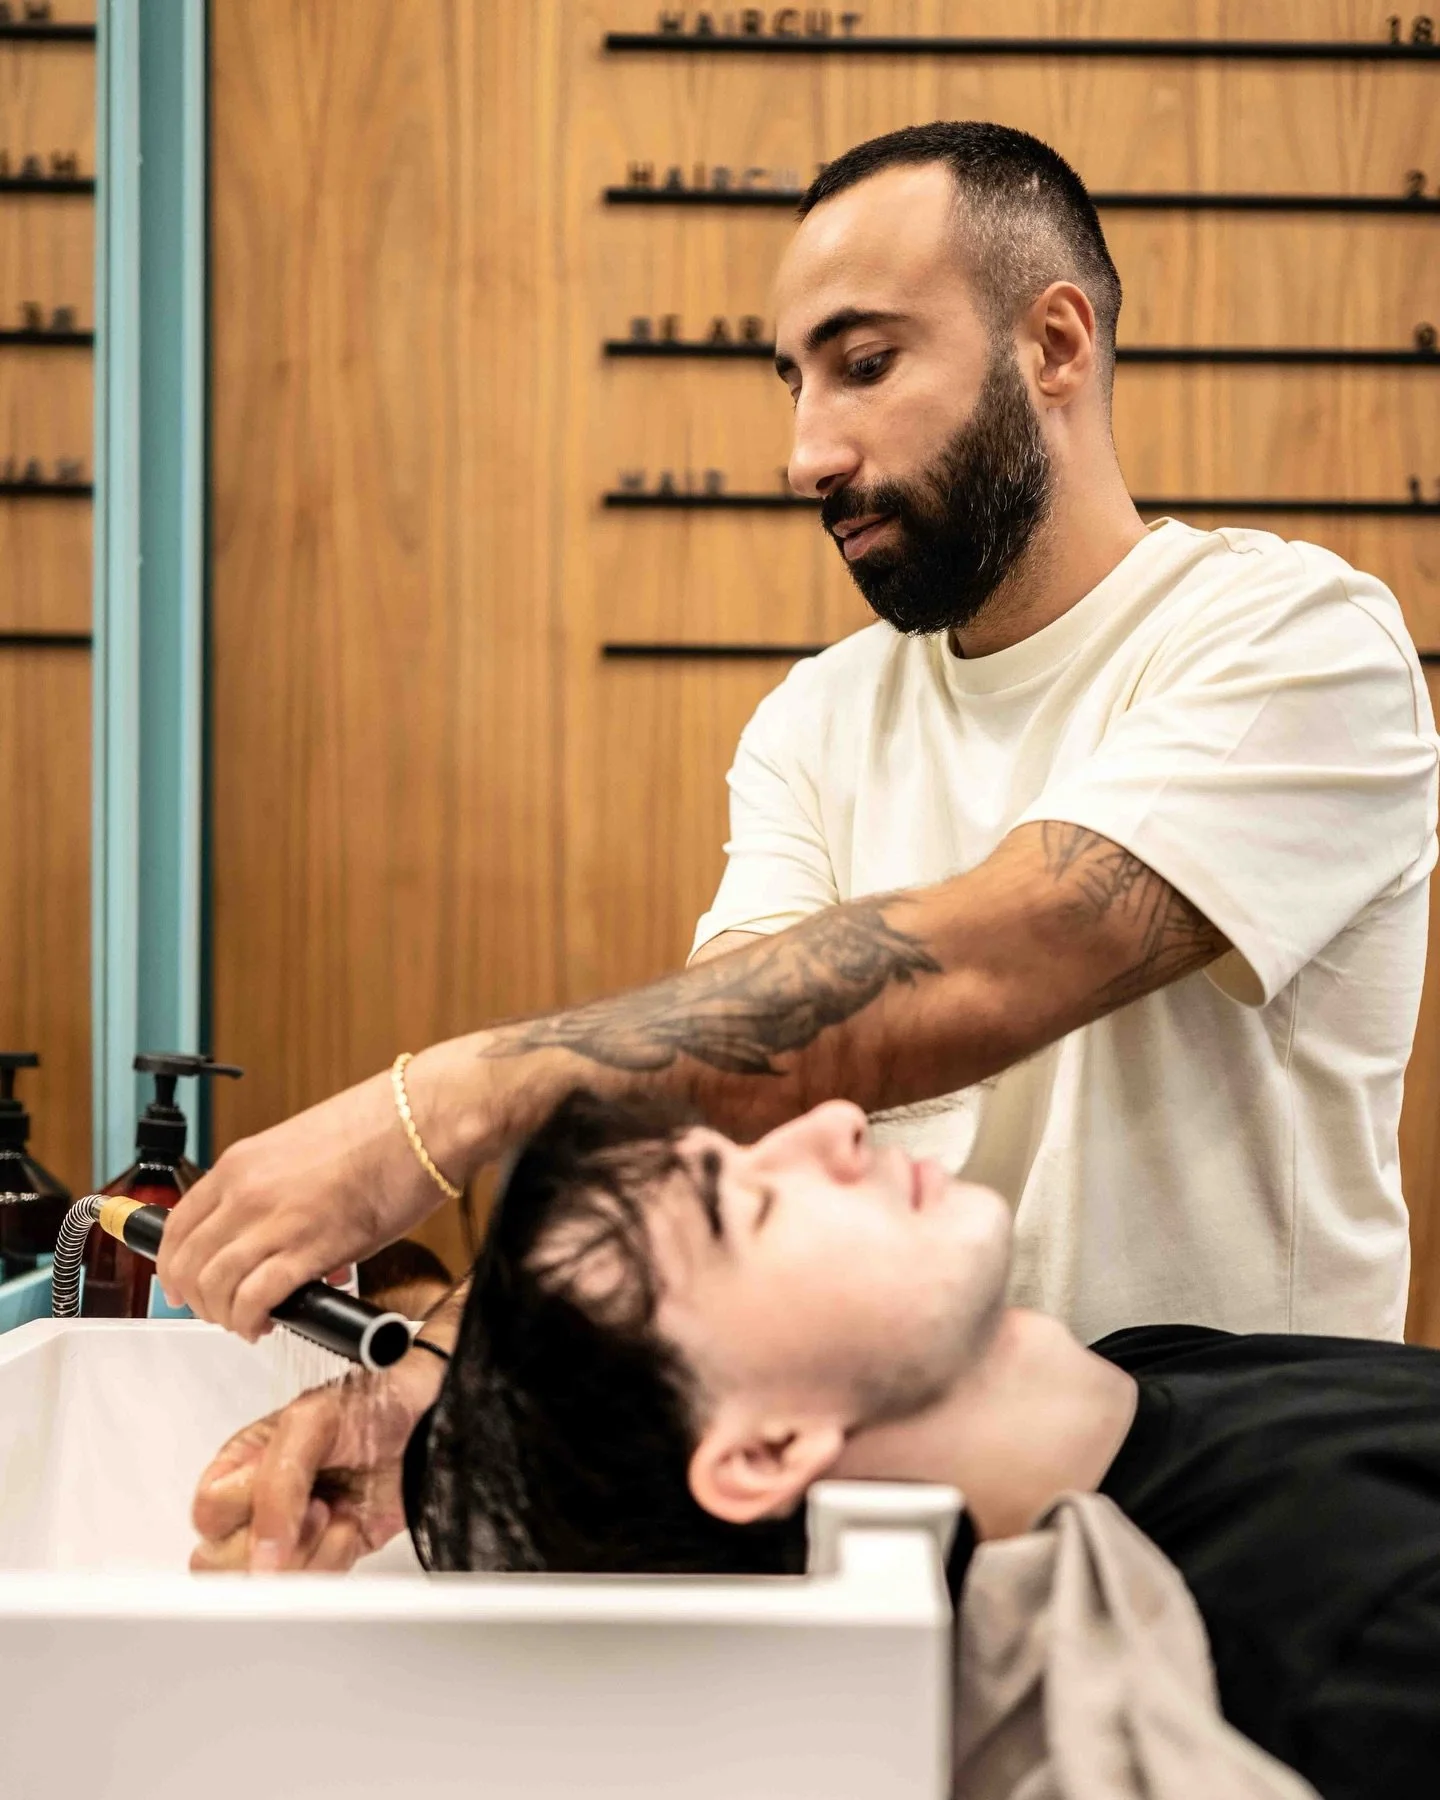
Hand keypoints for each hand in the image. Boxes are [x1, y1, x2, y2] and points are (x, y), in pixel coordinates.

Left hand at [158, 1044, 476, 1337]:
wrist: (425, 1118)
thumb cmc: (383, 1128)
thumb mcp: (304, 1151)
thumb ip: (276, 1191)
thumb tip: (277, 1235)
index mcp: (241, 1163)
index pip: (177, 1226)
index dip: (174, 1268)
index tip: (184, 1286)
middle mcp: (247, 1191)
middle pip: (188, 1263)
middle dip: (196, 1300)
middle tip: (218, 1312)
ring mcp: (275, 1220)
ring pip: (214, 1286)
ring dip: (223, 1316)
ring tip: (246, 1322)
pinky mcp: (310, 1248)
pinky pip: (254, 1298)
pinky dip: (250, 1321)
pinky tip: (264, 1324)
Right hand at [190, 1349, 444, 1572]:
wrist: (429, 1417)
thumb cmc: (370, 1403)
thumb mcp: (311, 1422)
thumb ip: (275, 1485)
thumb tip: (260, 1556)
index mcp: (242, 1464)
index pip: (208, 1516)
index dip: (243, 1512)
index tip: (287, 1491)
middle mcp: (260, 1502)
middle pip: (222, 1562)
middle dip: (274, 1542)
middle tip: (312, 1506)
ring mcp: (292, 1533)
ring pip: (266, 1583)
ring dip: (310, 1550)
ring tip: (334, 1510)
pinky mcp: (326, 1554)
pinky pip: (309, 1586)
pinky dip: (335, 1559)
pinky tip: (350, 1524)